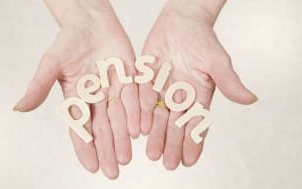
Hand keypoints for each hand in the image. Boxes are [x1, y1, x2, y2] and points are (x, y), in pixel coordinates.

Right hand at [14, 0, 139, 178]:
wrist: (91, 21)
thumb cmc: (68, 41)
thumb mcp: (51, 63)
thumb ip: (39, 86)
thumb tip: (19, 108)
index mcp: (77, 98)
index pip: (80, 128)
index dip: (85, 148)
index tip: (92, 167)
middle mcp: (96, 99)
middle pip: (103, 129)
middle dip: (107, 150)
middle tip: (113, 171)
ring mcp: (113, 90)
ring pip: (119, 118)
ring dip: (123, 138)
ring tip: (126, 157)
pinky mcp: (129, 79)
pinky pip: (134, 99)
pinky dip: (136, 114)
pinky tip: (139, 130)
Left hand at [139, 0, 256, 169]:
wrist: (180, 22)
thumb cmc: (203, 40)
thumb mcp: (217, 61)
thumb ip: (229, 82)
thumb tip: (249, 99)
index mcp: (198, 96)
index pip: (197, 124)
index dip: (194, 143)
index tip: (189, 161)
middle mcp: (180, 97)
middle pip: (175, 126)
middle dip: (172, 144)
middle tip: (168, 163)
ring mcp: (163, 90)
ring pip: (158, 117)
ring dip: (155, 135)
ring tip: (152, 153)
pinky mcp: (147, 80)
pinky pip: (143, 99)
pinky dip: (141, 114)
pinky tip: (139, 129)